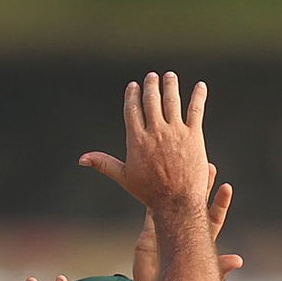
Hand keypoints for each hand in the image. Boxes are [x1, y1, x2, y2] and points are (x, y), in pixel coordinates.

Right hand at [79, 72, 209, 214]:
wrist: (177, 203)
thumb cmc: (150, 193)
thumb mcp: (125, 177)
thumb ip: (104, 163)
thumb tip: (81, 159)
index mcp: (137, 139)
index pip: (133, 109)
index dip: (132, 95)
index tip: (134, 86)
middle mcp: (155, 131)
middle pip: (151, 100)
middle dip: (151, 86)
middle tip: (152, 77)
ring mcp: (175, 132)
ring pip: (172, 101)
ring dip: (170, 86)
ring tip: (169, 77)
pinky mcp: (194, 136)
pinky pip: (196, 110)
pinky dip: (198, 96)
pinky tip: (200, 86)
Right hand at [133, 164, 244, 280]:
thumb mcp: (203, 278)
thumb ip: (220, 269)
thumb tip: (239, 260)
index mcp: (200, 242)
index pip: (214, 218)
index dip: (220, 203)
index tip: (227, 187)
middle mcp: (184, 233)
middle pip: (196, 204)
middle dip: (203, 186)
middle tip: (209, 166)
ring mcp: (166, 231)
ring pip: (173, 203)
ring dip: (178, 187)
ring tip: (182, 168)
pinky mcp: (148, 235)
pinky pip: (151, 212)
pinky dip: (153, 197)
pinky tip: (155, 181)